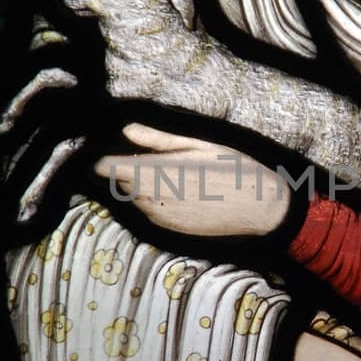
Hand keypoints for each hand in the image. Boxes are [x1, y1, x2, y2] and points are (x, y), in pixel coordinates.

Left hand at [94, 123, 289, 236]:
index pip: (106, 168)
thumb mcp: (197, 145)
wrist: (260, 207)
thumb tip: (127, 130)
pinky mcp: (170, 230)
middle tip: (142, 155)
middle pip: (118, 183)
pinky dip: (153, 201)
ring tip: (167, 172)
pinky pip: (150, 212)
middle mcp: (152, 199)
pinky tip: (178, 190)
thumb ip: (157, 140)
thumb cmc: (233, 169)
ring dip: (139, 186)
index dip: (100, 158)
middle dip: (122, 170)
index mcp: (156, 173)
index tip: (104, 148)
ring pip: (133, 198)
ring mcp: (160, 217)